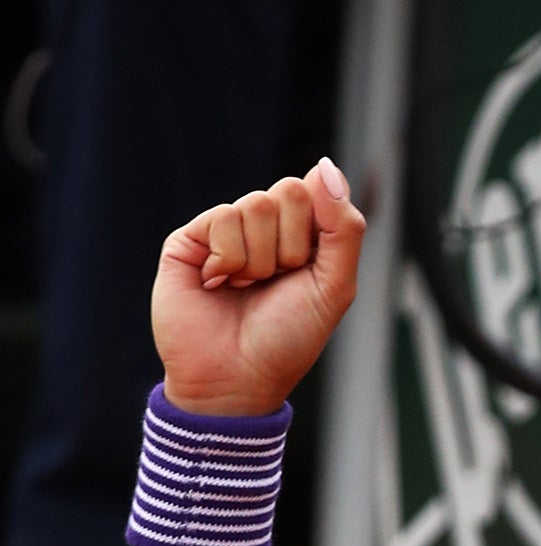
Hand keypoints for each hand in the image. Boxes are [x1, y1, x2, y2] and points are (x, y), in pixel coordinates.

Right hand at [153, 157, 366, 416]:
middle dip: (292, 246)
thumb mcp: (334, 287)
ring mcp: (226, 232)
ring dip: (259, 258)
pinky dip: (230, 258)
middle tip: (276, 282)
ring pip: (254, 204)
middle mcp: (265, 230)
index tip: (308, 270)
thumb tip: (325, 167)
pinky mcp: (191, 239)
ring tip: (246, 287)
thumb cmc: (288, 338)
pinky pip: (223, 218)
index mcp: (303, 238)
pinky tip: (219, 283)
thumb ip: (343, 228)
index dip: (320, 231)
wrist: (237, 378)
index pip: (318, 194)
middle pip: (288, 191)